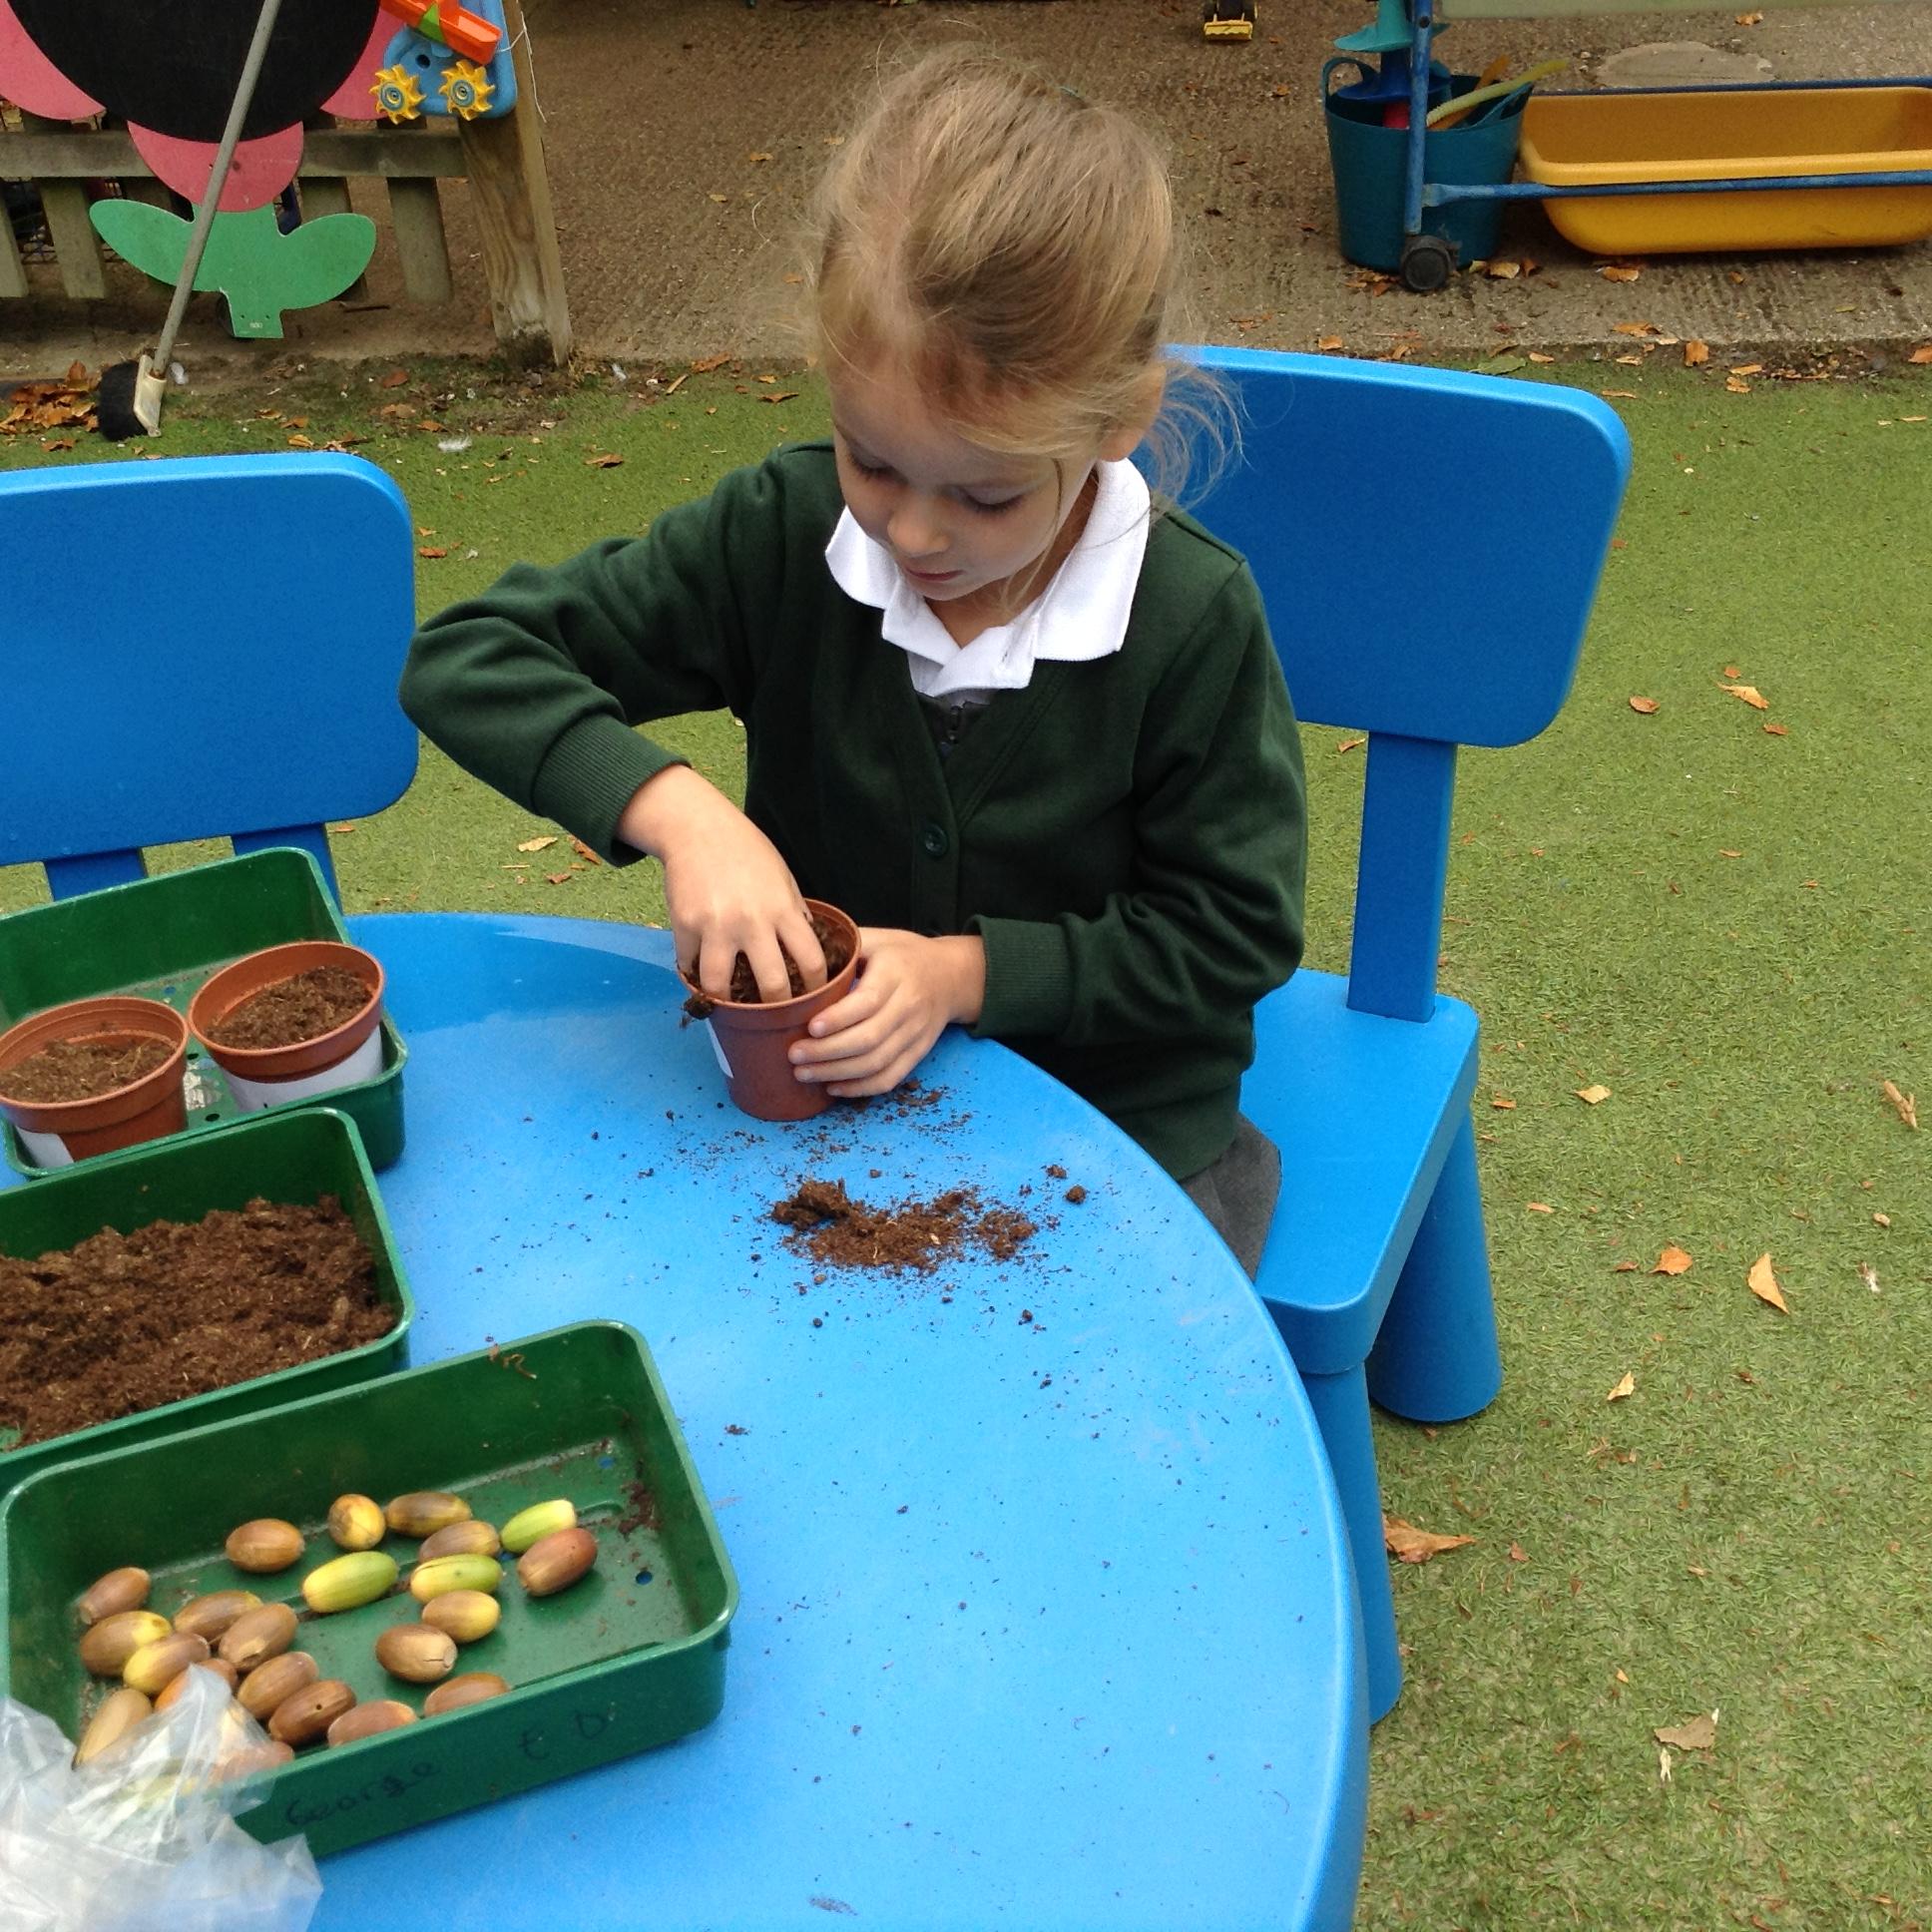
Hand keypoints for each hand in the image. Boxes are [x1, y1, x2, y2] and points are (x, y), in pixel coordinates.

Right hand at [618, 766, 824, 1002]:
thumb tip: (807, 953)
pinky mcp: (684, 926)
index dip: (817, 989)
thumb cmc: (747, 852)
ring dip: (727, 1001)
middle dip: (777, 1009)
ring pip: (721, 987)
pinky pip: (690, 967)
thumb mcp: (783, 878)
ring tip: (731, 1004)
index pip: (810, 961)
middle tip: (775, 1015)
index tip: (814, 1000)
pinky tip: (702, 976)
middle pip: (772, 985)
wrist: (698, 828)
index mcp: (782, 909)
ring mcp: (714, 927)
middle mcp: (751, 922)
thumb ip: (794, 915)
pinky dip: (695, 976)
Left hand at [790, 929, 985, 1097]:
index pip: (868, 1002)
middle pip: (869, 1038)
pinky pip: (890, 1078)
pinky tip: (832, 1087)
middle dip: (827, 1052)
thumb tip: (799, 953)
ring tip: (803, 1073)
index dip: (838, 1019)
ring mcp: (916, 1034)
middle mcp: (909, 1006)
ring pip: (877, 1063)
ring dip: (837, 1073)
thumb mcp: (879, 938)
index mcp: (896, 973)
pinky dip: (860, 1089)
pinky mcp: (918, 1053)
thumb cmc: (904, 955)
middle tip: (794, 1055)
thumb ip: (845, 946)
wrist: (953, 976)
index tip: (810, 1027)